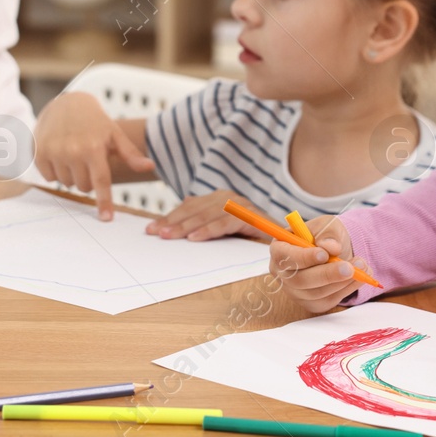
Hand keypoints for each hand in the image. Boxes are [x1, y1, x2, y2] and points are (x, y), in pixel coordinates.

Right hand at [33, 92, 154, 219]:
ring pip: (66, 184)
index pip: (101, 181)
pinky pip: (49, 178)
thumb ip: (130, 153)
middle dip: (88, 179)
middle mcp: (72, 151)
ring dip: (72, 175)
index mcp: (93, 147)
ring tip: (73, 154)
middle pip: (84, 186)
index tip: (106, 218)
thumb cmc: (95, 122)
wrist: (65, 104)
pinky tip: (60, 154)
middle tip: (88, 160)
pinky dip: (55, 171)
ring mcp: (54, 152)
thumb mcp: (114, 134)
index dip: (104, 201)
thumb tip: (150, 166)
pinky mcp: (39, 152)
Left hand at [146, 191, 268, 241]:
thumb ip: (204, 221)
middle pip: (194, 210)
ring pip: (207, 215)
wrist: (284, 238)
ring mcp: (240, 205)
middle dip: (172, 222)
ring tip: (169, 236)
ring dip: (186, 226)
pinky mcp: (251, 216)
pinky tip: (195, 239)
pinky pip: (225, 223)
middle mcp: (228, 197)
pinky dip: (209, 230)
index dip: (169, 217)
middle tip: (155, 233)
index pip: (188, 207)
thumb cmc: (250, 235)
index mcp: (218, 199)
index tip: (150, 230)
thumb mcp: (222, 228)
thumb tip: (178, 218)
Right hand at [267, 215, 361, 312]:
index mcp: (280, 249)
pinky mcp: (311, 303)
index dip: (303, 257)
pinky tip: (359, 277)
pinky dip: (346, 290)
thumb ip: (328, 234)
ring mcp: (295, 291)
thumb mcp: (327, 225)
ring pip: (316, 293)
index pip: (285, 257)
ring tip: (361, 266)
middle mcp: (282, 273)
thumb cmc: (325, 234)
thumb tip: (331, 247)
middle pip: (300, 280)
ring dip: (341, 282)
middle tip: (349, 267)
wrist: (336, 249)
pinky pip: (328, 300)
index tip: (324, 254)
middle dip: (327, 274)